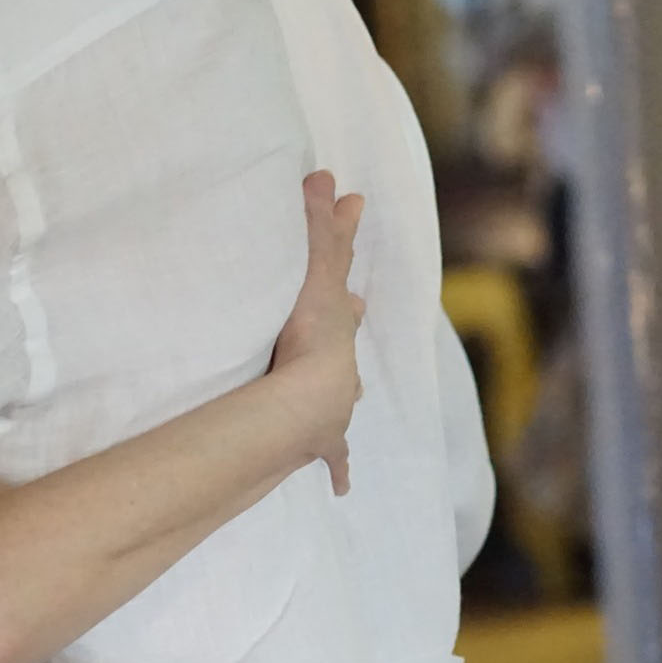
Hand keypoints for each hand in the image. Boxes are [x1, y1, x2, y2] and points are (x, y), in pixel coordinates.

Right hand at [271, 170, 365, 494]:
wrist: (308, 402)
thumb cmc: (308, 342)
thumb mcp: (313, 278)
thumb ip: (317, 229)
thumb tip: (327, 175)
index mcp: (334, 330)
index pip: (339, 300)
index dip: (341, 282)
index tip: (348, 277)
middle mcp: (340, 369)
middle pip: (344, 341)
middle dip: (346, 324)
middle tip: (353, 309)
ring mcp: (332, 408)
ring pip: (341, 399)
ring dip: (341, 396)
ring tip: (345, 396)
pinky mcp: (319, 443)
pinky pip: (332, 458)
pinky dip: (339, 469)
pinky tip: (343, 487)